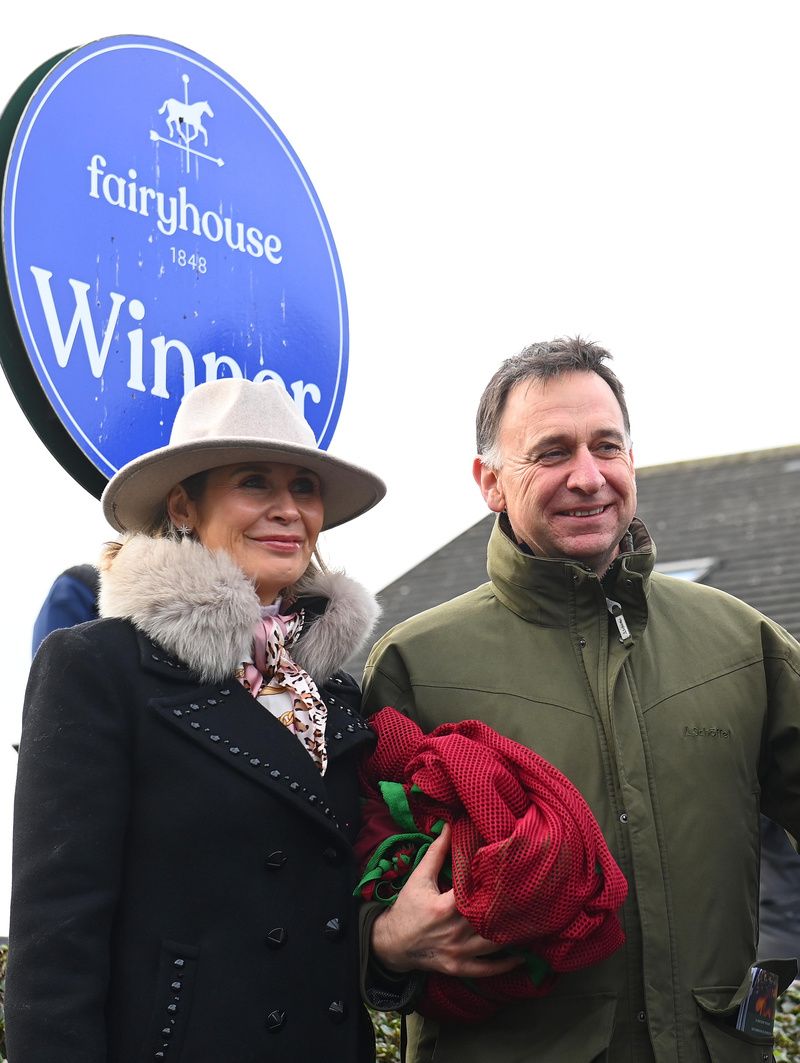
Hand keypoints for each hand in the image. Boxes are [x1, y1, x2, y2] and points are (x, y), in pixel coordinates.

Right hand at [369, 823, 523, 977]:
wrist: (391, 943)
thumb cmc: (407, 907)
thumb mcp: (419, 878)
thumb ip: (436, 852)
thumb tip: (450, 825)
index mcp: (444, 907)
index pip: (476, 894)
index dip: (494, 885)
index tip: (512, 876)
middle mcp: (454, 931)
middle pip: (489, 920)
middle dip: (509, 911)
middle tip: (531, 899)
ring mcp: (458, 952)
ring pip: (493, 945)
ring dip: (512, 936)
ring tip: (530, 924)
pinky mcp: (458, 968)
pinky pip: (486, 970)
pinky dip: (504, 965)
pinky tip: (521, 957)